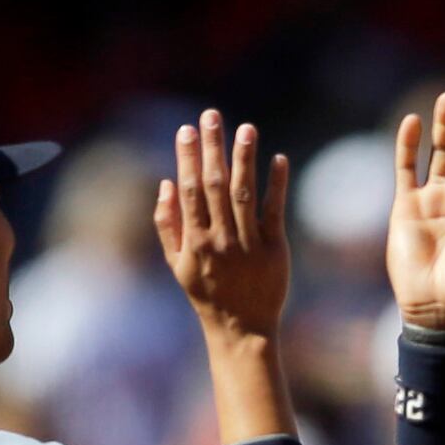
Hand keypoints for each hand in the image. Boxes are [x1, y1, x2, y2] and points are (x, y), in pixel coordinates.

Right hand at [156, 111, 289, 342]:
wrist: (240, 328)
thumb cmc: (206, 293)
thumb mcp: (177, 264)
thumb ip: (167, 224)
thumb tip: (166, 183)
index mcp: (195, 240)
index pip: (190, 190)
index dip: (188, 157)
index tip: (187, 129)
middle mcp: (221, 239)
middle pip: (215, 184)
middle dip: (213, 147)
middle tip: (213, 116)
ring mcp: (249, 244)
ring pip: (244, 194)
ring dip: (244, 159)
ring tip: (246, 129)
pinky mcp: (275, 250)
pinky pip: (275, 212)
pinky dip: (277, 185)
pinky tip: (278, 159)